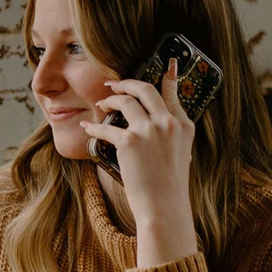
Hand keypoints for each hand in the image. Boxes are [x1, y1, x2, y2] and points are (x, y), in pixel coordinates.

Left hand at [80, 59, 197, 267]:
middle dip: (127, 84)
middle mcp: (168, 123)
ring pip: (125, 101)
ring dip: (110, 101)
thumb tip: (157, 123)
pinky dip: (94, 128)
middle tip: (114, 86)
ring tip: (102, 105)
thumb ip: (172, 134)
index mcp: (184, 126)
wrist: (164, 207)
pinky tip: (87, 128)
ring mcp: (150, 130)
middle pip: (145, 89)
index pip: (172, 93)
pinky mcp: (130, 141)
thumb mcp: (180, 154)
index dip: (167, 77)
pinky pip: (106, 127)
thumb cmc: (169, 186)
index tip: (166, 64)